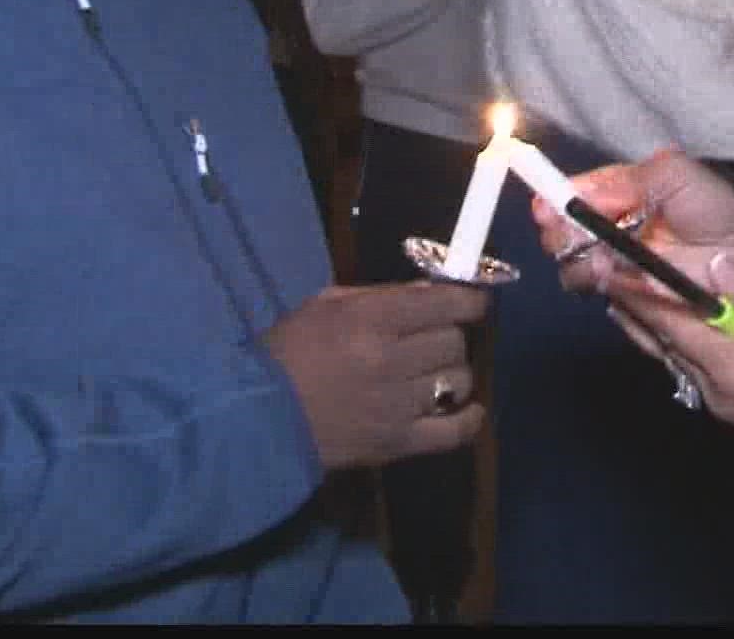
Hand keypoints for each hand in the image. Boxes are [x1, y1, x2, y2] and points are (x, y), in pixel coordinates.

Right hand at [264, 282, 489, 469]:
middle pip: (454, 342)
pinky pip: (454, 432)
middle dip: (449, 336)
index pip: (446, 304)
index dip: (469, 301)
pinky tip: (468, 409)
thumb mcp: (327, 305)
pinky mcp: (397, 442)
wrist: (262, 417)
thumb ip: (381, 295)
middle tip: (432, 340)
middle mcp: (391, 359)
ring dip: (453, 374)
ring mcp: (398, 404)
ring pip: (458, 381)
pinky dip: (469, 419)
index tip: (471, 303)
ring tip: (434, 375)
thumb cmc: (291, 352)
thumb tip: (431, 292)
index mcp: (372, 319)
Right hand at [533, 148, 733, 300]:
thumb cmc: (713, 211)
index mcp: (617, 193)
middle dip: (560, 233)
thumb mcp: (678, 176)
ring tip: (600, 261)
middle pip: (561, 230)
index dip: (555, 199)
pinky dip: (596, 284)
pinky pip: (594, 291)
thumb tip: (580, 192)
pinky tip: (612, 278)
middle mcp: (607, 227)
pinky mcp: (621, 294)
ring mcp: (612, 263)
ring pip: (571, 263)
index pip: (573, 194)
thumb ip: (631, 178)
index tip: (546, 209)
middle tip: (573, 237)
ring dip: (577, 261)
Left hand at [608, 255, 733, 463]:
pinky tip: (677, 331)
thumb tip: (717, 264)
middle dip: (635, 313)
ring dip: (654, 331)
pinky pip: (696, 372)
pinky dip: (679, 346)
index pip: (672, 325)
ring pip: (678, 361)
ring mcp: (726, 403)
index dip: (638, 297)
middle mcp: (716, 389)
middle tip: (605, 280)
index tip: (610, 272)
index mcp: (729, 366)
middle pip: (666, 346)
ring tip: (626, 301)